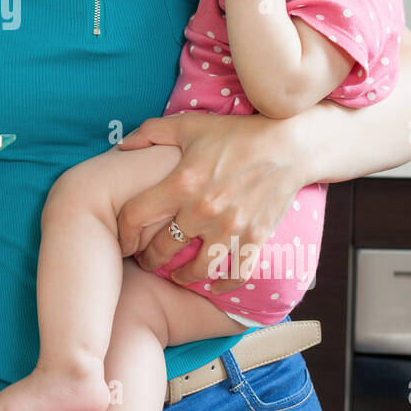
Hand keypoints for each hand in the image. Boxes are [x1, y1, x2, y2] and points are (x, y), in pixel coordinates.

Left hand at [115, 111, 303, 288]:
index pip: (136, 216)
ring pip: (197, 268)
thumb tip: (121, 145)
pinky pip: (236, 273)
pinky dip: (224, 284)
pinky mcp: (256, 238)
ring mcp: (231, 227)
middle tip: (146, 260)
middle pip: (163, 248)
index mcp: (182, 182)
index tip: (123, 240)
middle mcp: (203, 210)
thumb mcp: (189, 125)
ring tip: (175, 275)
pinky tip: (213, 285)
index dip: (123, 232)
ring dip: (182, 276)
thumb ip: (151, 132)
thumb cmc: (236, 134)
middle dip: (149, 258)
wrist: (289, 144)